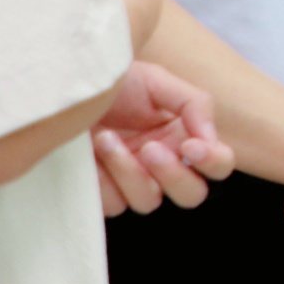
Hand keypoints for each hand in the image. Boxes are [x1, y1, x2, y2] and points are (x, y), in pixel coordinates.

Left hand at [94, 61, 233, 217]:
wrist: (64, 87)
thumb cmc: (113, 81)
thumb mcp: (156, 80)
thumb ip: (194, 103)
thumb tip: (209, 138)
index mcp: (184, 138)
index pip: (219, 164)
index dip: (213, 161)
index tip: (190, 145)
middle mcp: (164, 165)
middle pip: (192, 195)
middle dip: (174, 175)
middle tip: (149, 148)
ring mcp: (133, 181)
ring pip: (148, 202)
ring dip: (129, 172)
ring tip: (106, 139)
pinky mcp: (103, 191)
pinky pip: (112, 203)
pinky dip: (102, 180)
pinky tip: (89, 153)